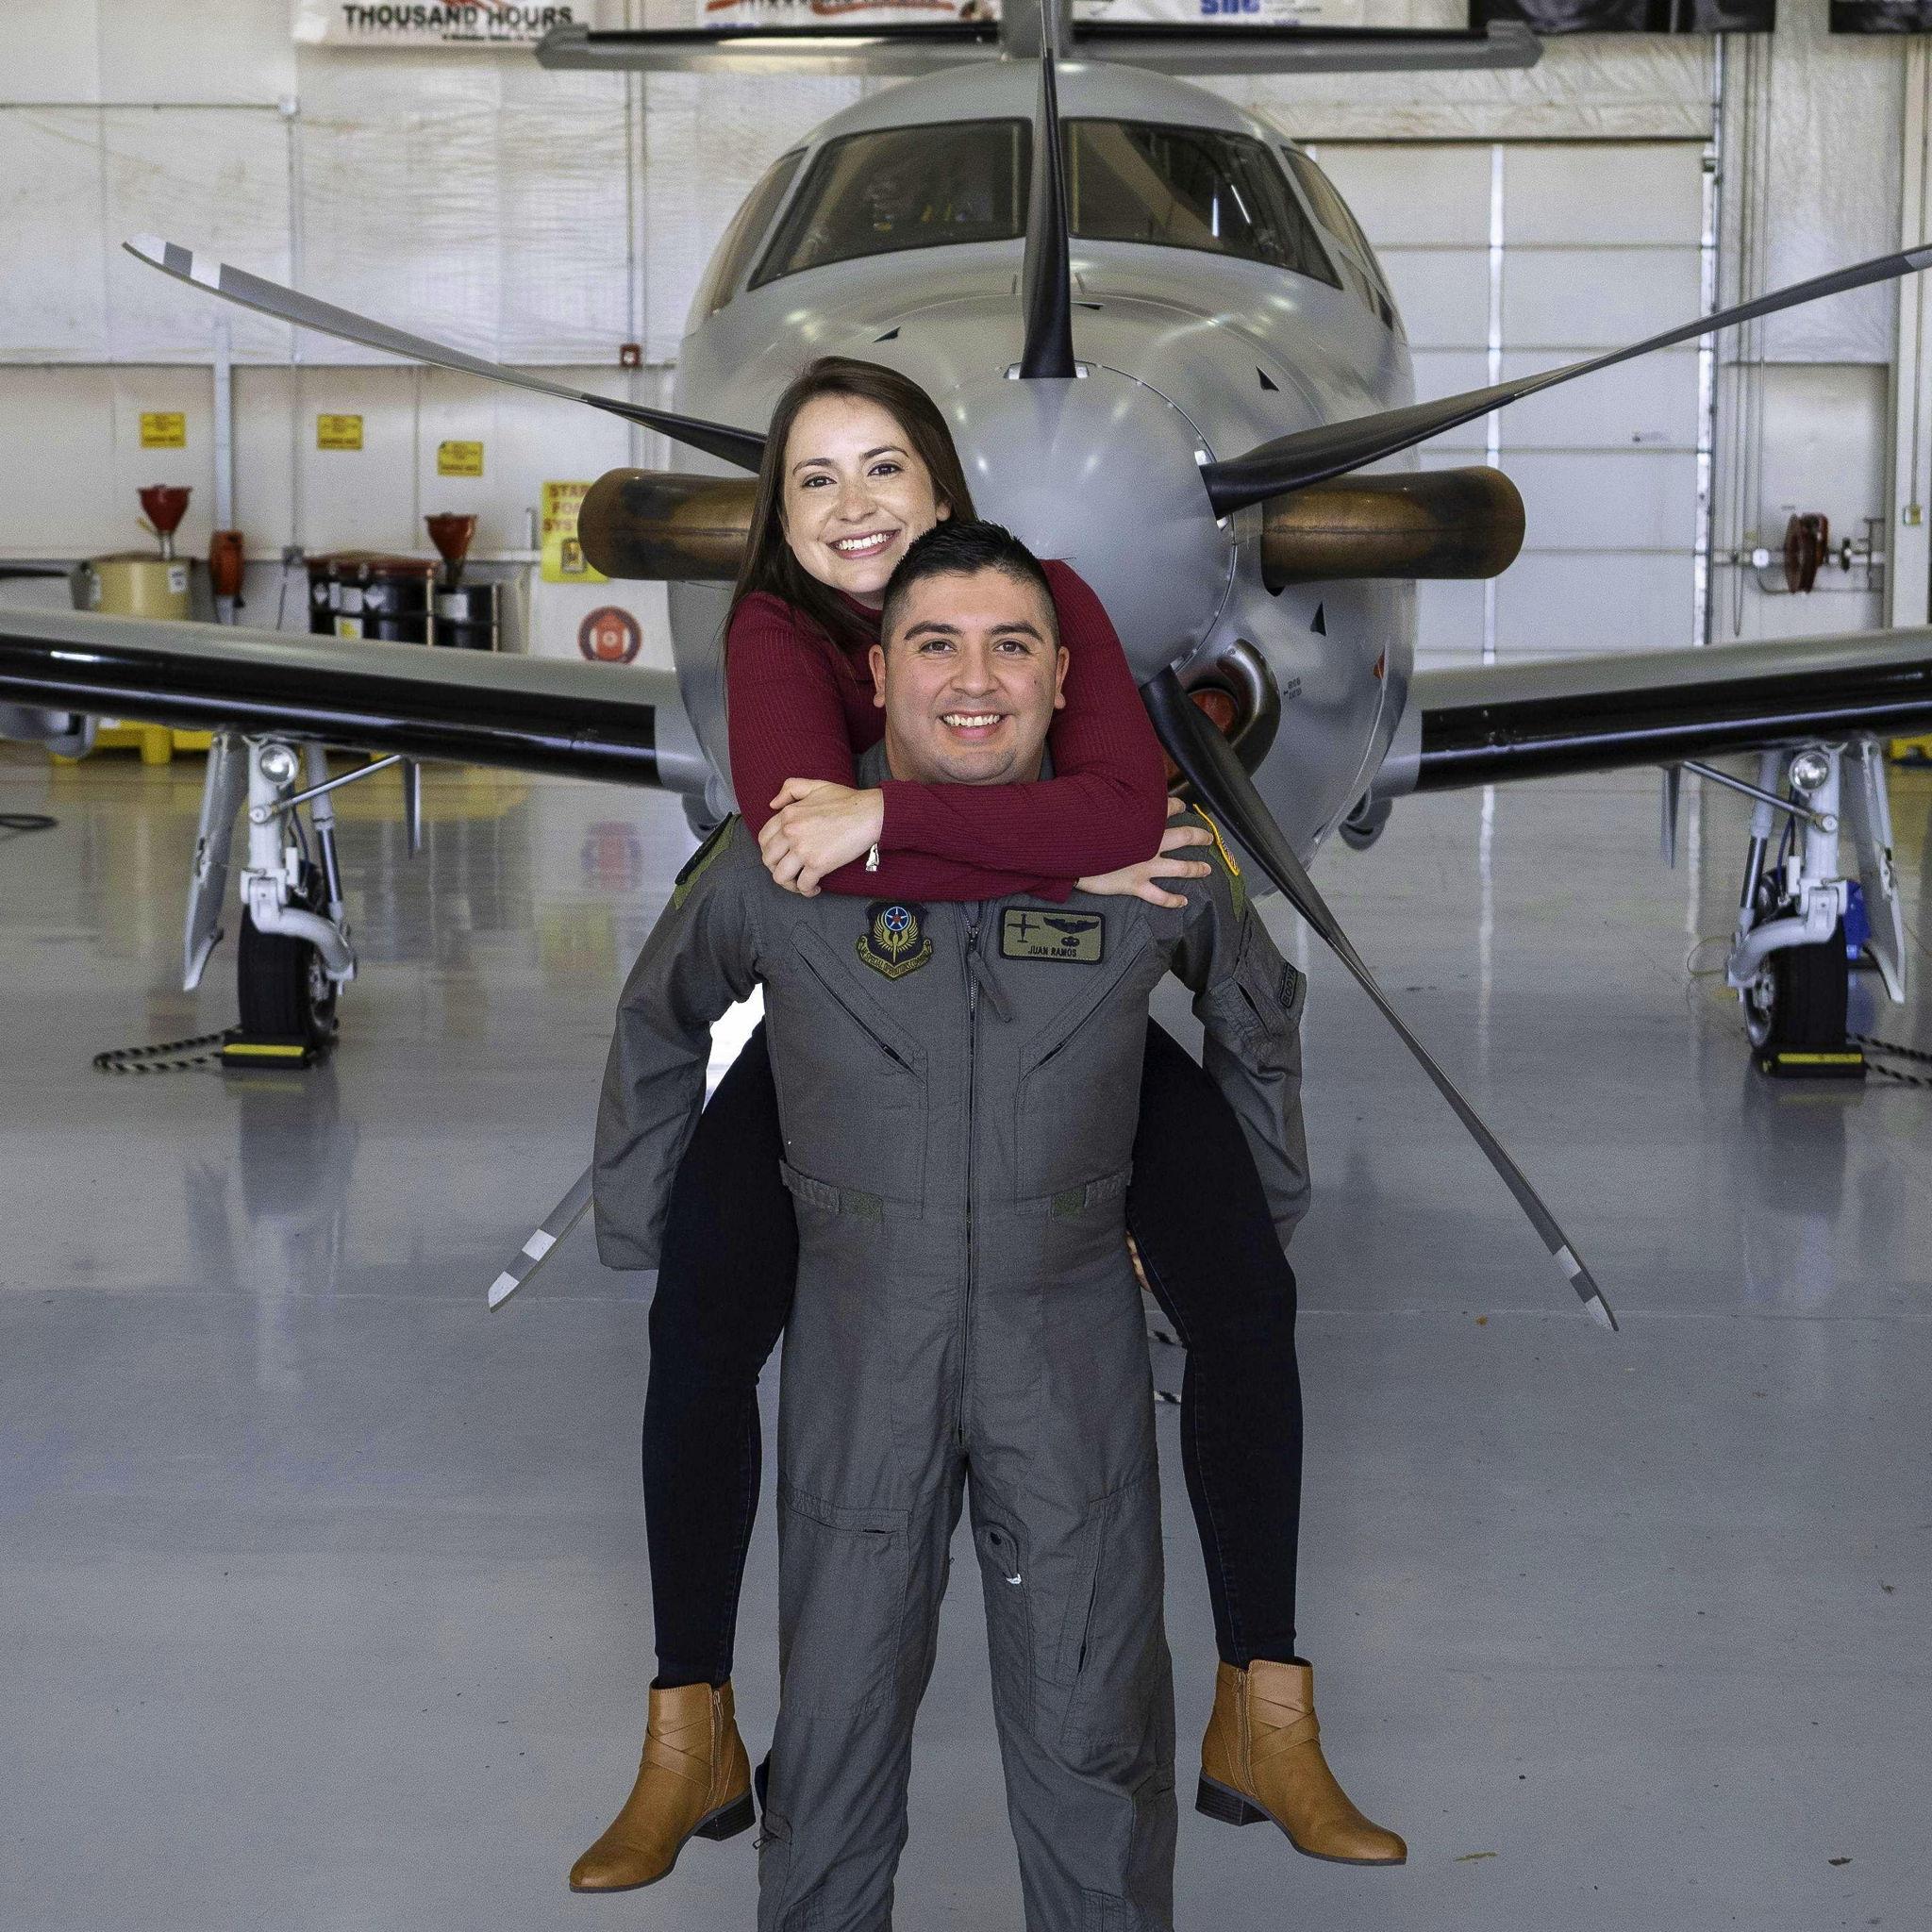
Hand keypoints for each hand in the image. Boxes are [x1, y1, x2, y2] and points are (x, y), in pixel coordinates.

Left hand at [758, 778, 885, 895]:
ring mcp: (802, 850)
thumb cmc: (847, 801)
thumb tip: (772, 804)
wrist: (869, 814)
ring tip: (799, 883)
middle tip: (790, 871)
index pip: (763, 839)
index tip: (781, 856)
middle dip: (776, 869)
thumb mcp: (815, 785)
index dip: (769, 851)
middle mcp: (790, 832)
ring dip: (789, 884)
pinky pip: (803, 885)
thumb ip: (790, 789)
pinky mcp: (818, 864)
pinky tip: (815, 887)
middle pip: (768, 860)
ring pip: (780, 877)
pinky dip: (807, 891)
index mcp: (787, 815)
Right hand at [1075, 798, 1211, 908]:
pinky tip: (1183, 901)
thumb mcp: (1099, 808)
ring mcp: (1145, 866)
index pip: (1166, 809)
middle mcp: (1149, 843)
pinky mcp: (1135, 884)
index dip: (1177, 806)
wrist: (1073, 852)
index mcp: (1142, 822)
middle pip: (1183, 837)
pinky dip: (1173, 900)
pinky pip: (1159, 896)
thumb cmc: (1084, 829)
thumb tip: (1111, 789)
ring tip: (1206, 869)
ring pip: (1180, 868)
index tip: (1182, 805)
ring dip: (1196, 868)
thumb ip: (1113, 804)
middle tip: (1208, 837)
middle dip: (1199, 837)